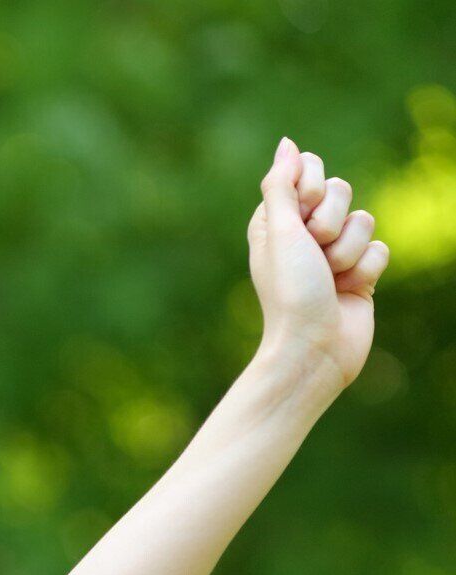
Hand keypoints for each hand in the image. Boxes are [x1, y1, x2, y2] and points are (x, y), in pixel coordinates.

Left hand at [248, 136, 389, 392]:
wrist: (314, 346)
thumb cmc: (290, 291)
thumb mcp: (279, 231)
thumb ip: (282, 185)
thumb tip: (288, 144)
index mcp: (277, 220)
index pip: (308, 170)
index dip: (312, 187)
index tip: (303, 214)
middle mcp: (305, 233)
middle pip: (341, 190)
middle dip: (332, 221)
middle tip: (315, 252)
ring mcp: (334, 252)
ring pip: (364, 219)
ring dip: (348, 251)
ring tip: (330, 278)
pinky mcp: (361, 272)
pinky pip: (380, 247)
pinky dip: (367, 269)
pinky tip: (349, 291)